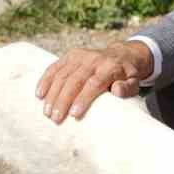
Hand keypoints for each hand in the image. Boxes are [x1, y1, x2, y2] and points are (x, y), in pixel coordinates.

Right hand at [35, 41, 153, 122]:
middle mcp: (93, 59)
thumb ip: (127, 88)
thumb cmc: (126, 75)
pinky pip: (55, 67)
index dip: (83, 99)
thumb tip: (117, 90)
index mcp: (110, 67)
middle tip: (56, 118)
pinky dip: (45, 80)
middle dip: (63, 100)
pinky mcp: (70, 55)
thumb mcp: (134, 82)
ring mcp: (80, 56)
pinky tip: (39, 94)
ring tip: (47, 112)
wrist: (122, 55)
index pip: (94, 83)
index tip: (74, 115)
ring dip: (52, 94)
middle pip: (75, 80)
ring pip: (62, 74)